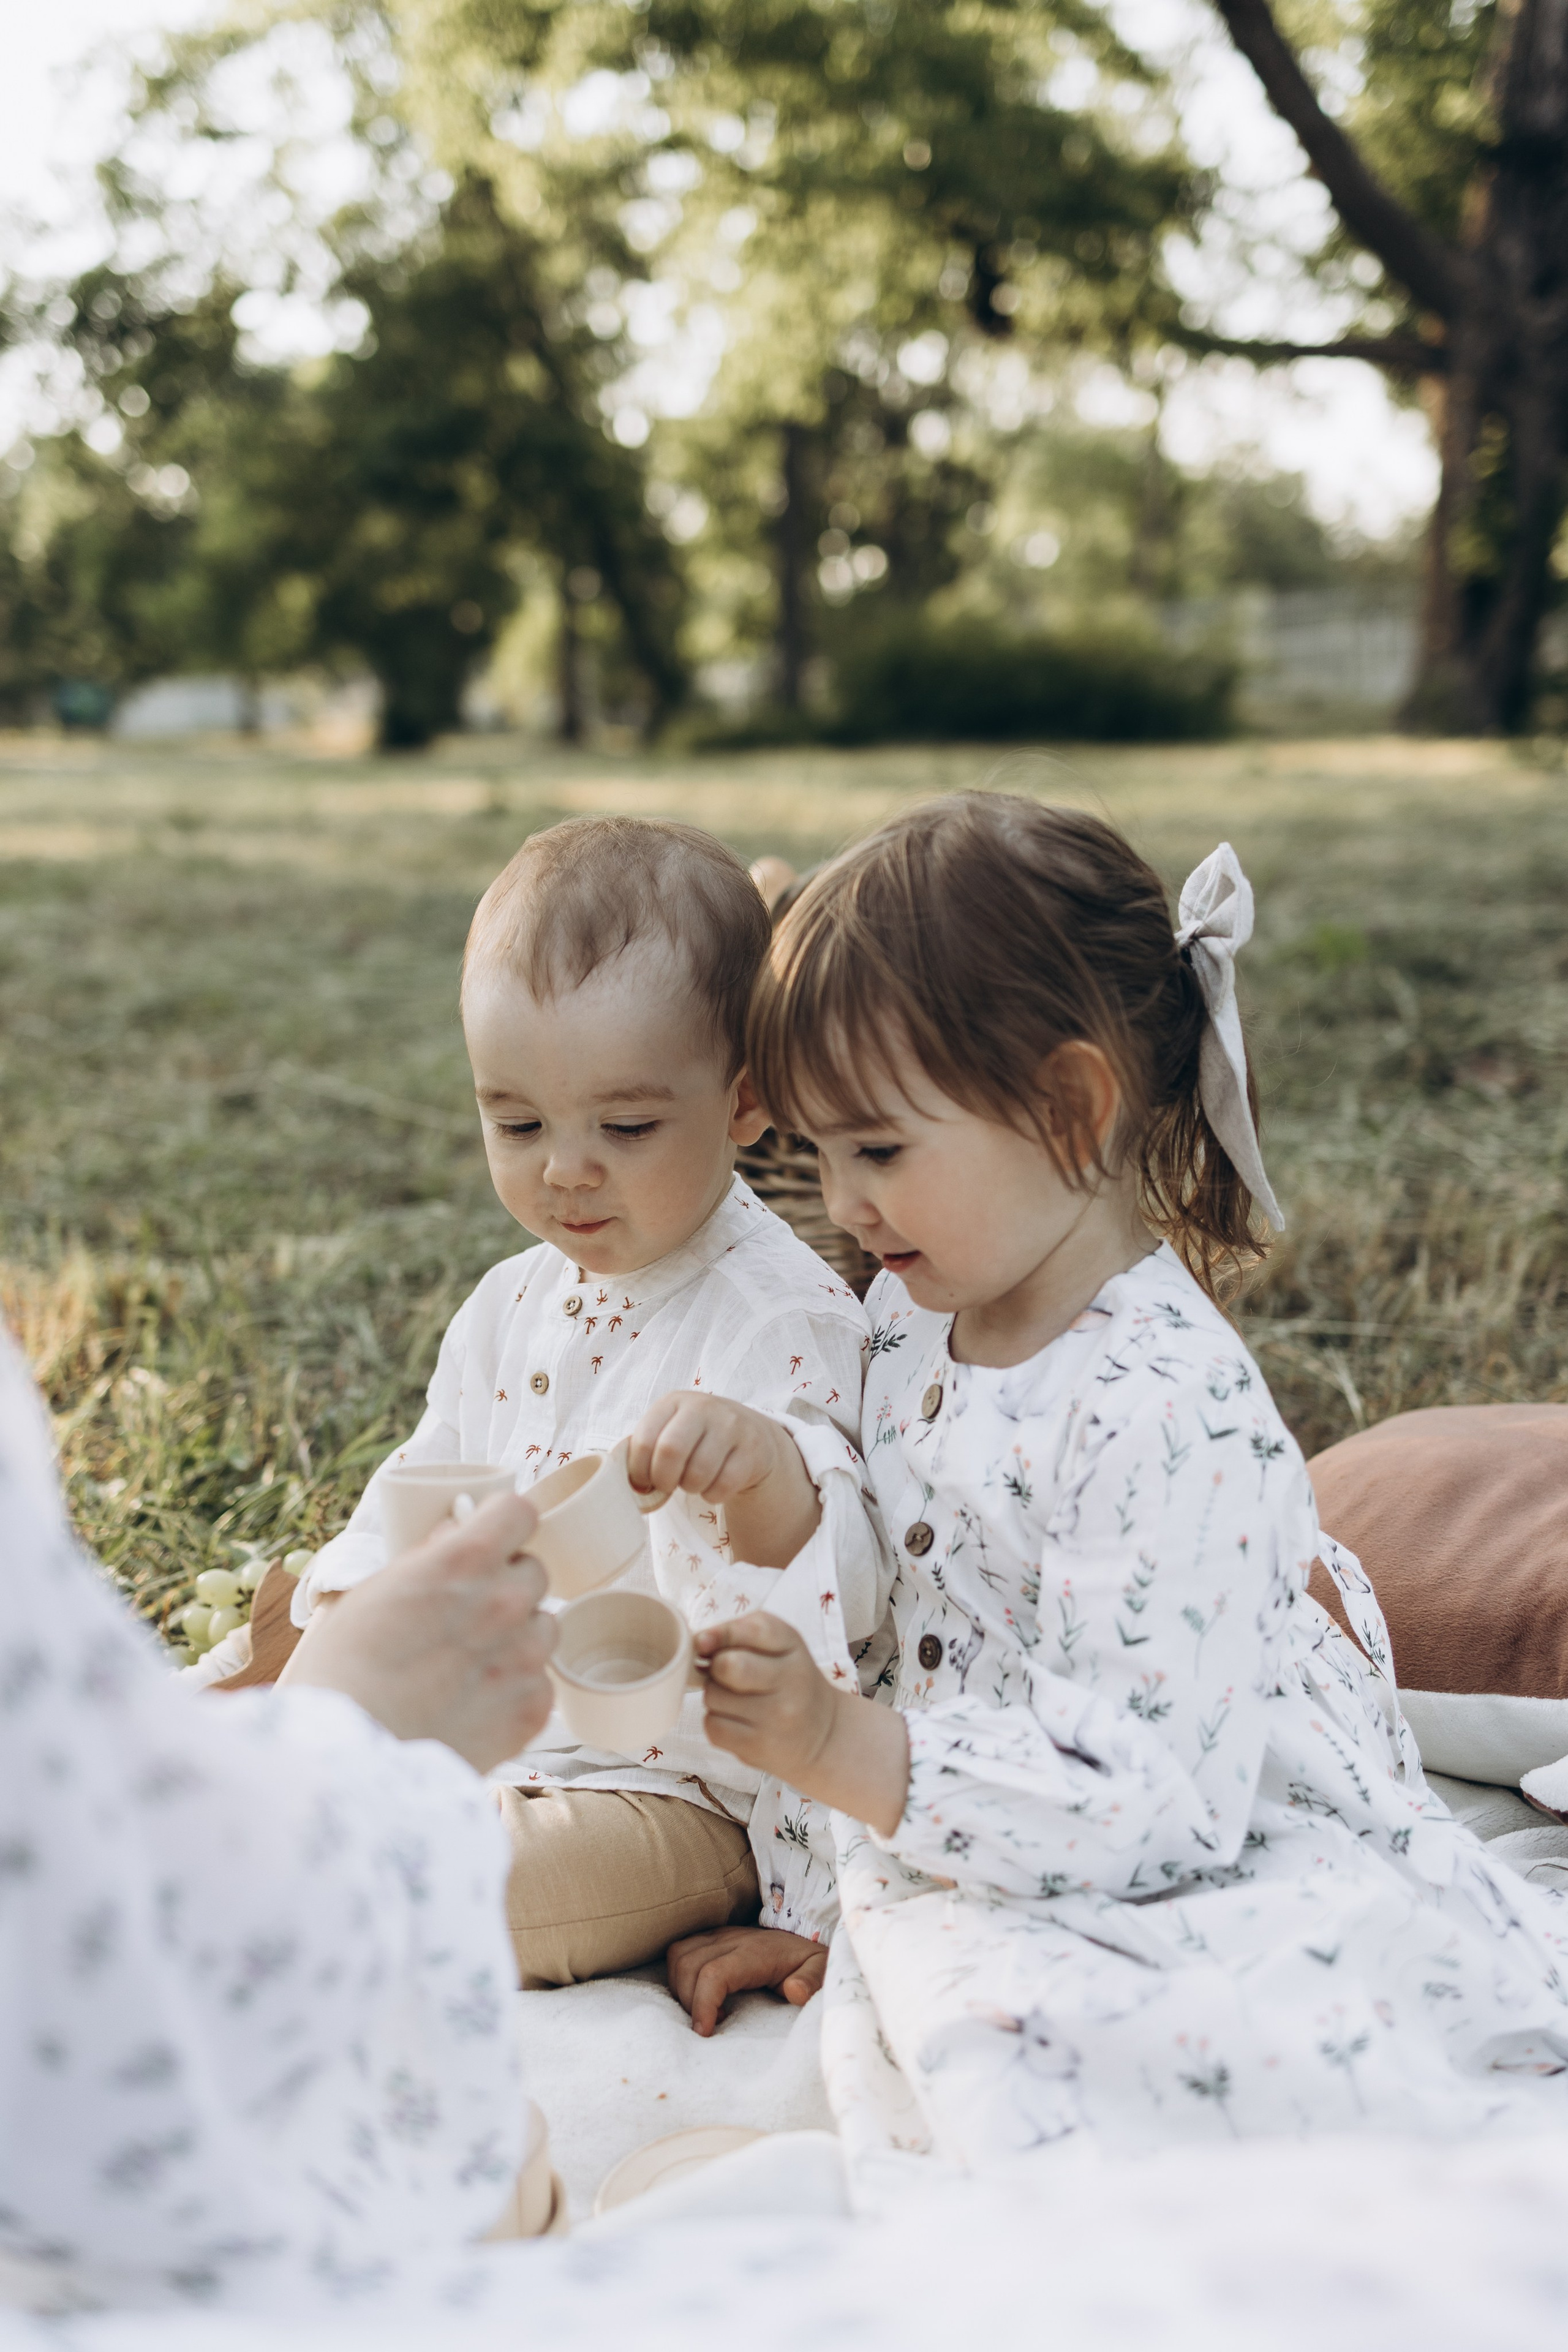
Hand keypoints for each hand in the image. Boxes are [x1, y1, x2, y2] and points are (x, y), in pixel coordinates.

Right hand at [280, 1491, 556, 1773]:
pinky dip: (516, 1688)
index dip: (503, 1522)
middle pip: (534, 1572)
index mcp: (463, 1561)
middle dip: (506, 1584)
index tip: (491, 1536)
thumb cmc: (342, 1674)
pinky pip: (541, 1681)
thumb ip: (429, 1558)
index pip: (519, 1512)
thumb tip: (455, 1534)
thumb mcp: (374, 1592)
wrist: (345, 1763)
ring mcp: (525, 1657)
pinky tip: (473, 1703)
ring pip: (543, 1627)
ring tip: (467, 1664)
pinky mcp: (533, 1709)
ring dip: (517, 1636)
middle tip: (467, 1613)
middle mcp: (505, 1602)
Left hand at [627, 1391, 819, 1569]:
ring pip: (698, 1473)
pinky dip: (712, 1495)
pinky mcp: (752, 1450)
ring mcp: (731, 1427)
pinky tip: (713, 1485)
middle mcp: (703, 1407)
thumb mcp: (669, 1430)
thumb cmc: (696, 1438)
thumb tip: (630, 1485)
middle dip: (663, 1480)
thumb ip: (647, 1449)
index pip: (644, 1440)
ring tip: (692, 1481)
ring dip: (690, 1488)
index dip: (638, 1471)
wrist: (749, 1434)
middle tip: (667, 1486)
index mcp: (673, 1402)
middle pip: (671, 1451)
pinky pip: (723, 1485)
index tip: (642, 1482)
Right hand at [666, 1925, 826, 2036]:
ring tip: (704, 2012)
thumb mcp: (820, 1971)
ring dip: (681, 1989)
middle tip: (710, 2025)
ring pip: (679, 1956)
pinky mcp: (709, 1938)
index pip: (714, 1973)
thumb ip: (811, 1982)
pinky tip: (698, 1996)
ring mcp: (718, 1936)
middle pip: (689, 1965)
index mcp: (755, 1952)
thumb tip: (794, 1991)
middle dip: (690, 2001)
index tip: (704, 2032)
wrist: (801, 1939)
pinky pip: (679, 1951)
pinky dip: (679, 1976)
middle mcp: (731, 1940)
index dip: (702, 2003)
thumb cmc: (807, 1962)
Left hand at [700, 1613, 910, 1836]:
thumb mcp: (778, 1645)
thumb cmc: (789, 1680)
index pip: (753, 1630)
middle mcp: (790, 1681)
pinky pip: (712, 1727)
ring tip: (739, 1700)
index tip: (705, 1642)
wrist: (824, 1735)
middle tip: (725, 1674)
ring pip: (713, 1697)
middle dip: (715, 1667)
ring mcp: (775, 1718)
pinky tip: (738, 1721)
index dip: (721, 1634)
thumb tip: (697, 1642)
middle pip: (727, 1666)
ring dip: (715, 1696)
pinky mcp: (758, 1748)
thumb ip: (738, 1633)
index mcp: (793, 1646)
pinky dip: (717, 1722)